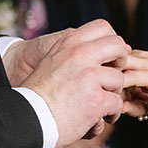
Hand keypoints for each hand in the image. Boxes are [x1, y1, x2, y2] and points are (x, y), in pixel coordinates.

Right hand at [19, 20, 128, 147]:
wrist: (27, 118)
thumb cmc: (38, 95)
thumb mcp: (52, 61)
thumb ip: (73, 53)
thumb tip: (101, 51)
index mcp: (69, 43)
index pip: (103, 27)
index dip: (110, 43)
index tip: (106, 58)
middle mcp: (81, 55)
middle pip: (119, 46)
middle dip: (120, 62)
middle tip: (111, 77)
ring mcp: (90, 77)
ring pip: (119, 80)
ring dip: (112, 95)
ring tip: (99, 105)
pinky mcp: (96, 100)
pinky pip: (116, 104)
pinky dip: (109, 115)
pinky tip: (96, 120)